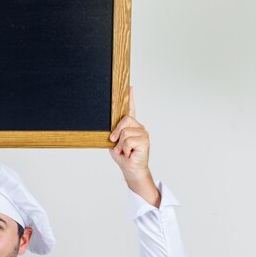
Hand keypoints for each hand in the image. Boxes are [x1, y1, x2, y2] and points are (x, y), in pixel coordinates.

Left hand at [109, 87, 159, 206]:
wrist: (130, 169)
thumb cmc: (123, 156)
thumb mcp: (114, 142)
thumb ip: (114, 132)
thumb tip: (111, 130)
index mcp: (131, 126)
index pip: (131, 109)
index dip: (130, 98)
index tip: (129, 87)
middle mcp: (139, 127)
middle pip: (124, 120)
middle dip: (116, 132)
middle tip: (115, 142)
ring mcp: (143, 133)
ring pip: (125, 132)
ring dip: (120, 144)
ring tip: (125, 150)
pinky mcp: (144, 140)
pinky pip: (128, 140)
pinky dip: (124, 148)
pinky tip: (129, 153)